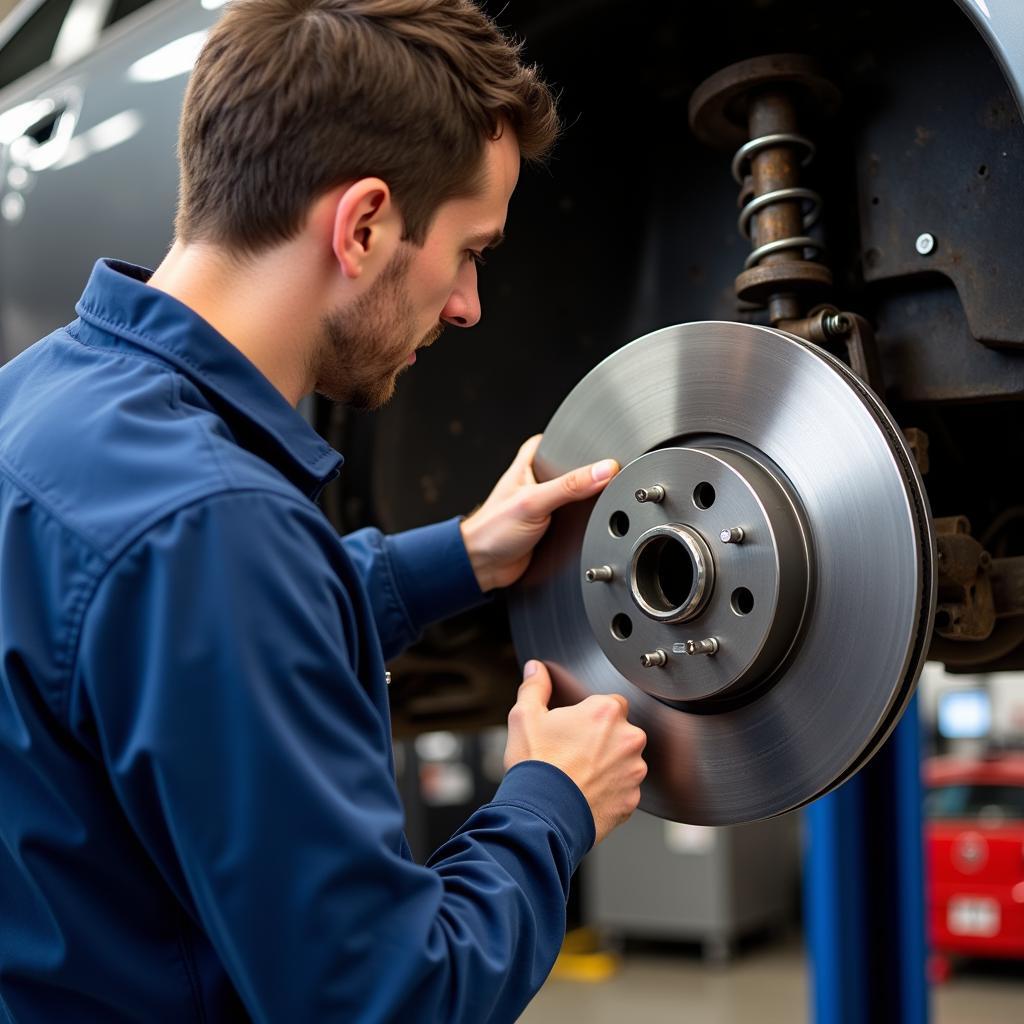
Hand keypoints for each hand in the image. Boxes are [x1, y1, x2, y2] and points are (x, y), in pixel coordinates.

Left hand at [459, 435, 617, 591]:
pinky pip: (574, 518)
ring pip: (577, 495)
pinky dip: (582, 521)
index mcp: (529, 462)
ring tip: (599, 503)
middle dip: (590, 476)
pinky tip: (587, 524)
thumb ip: (570, 486)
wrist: (484, 567)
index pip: (563, 441)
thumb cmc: (492, 530)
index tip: (607, 452)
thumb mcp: (535, 502)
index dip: (584, 446)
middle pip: (575, 469)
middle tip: (608, 480)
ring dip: (586, 502)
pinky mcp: (551, 525)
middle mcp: (538, 480)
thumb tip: (604, 470)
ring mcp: (545, 503)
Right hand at [504, 660, 646, 844]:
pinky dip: (610, 792)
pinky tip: (586, 793)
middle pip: (621, 732)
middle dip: (603, 740)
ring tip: (579, 775)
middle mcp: (628, 739)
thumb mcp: (525, 717)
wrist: (540, 815)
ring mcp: (633, 772)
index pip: (611, 704)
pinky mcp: (632, 800)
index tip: (577, 728)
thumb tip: (536, 670)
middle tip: (575, 752)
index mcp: (606, 712)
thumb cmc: (535, 765)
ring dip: (610, 766)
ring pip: (625, 762)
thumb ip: (535, 687)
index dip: (592, 716)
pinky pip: (624, 790)